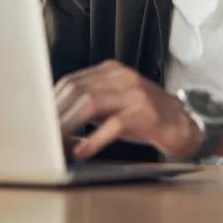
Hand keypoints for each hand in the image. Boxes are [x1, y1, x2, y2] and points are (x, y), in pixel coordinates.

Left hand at [55, 60, 200, 160]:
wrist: (185, 124)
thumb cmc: (144, 117)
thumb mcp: (115, 103)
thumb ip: (87, 106)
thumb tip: (53, 122)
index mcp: (110, 71)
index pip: (71, 81)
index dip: (51, 102)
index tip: (37, 121)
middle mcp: (121, 76)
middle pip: (77, 90)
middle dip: (56, 115)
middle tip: (41, 137)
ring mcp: (134, 94)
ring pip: (90, 103)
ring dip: (68, 126)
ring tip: (56, 145)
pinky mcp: (145, 114)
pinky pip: (113, 125)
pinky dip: (93, 139)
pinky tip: (81, 152)